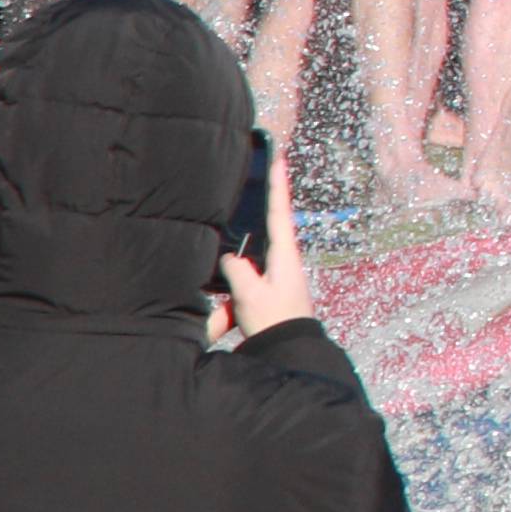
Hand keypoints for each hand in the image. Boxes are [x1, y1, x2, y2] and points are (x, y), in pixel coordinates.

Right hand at [211, 143, 311, 334]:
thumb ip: (237, 269)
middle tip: (246, 206)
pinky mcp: (266, 297)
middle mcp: (282, 264)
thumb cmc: (274, 320)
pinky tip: (221, 325)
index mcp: (284, 256)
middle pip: (258, 240)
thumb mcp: (250, 293)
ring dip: (229, 293)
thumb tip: (232, 258)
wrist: (289, 353)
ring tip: (229, 311)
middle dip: (244, 239)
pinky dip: (228, 309)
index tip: (280, 158)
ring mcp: (274, 280)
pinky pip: (240, 294)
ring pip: (242, 274)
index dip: (278, 185)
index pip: (280, 212)